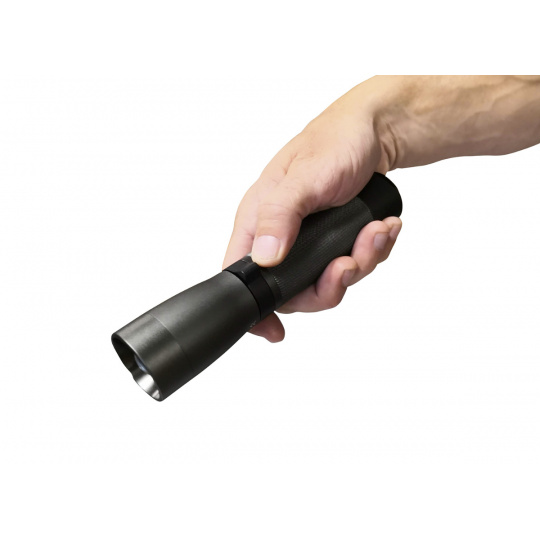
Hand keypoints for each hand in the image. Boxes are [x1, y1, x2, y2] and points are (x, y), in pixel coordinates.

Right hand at [222, 86, 401, 341]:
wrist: (377, 131)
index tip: (274, 331)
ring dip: (358, 263)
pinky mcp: (336, 240)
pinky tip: (380, 228)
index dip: (256, 310)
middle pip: (294, 291)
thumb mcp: (304, 178)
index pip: (241, 276)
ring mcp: (310, 241)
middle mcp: (281, 235)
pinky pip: (353, 265)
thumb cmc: (334, 142)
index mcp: (258, 220)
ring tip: (374, 233)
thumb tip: (262, 257)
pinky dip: (372, 251)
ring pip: (328, 281)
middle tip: (348, 262)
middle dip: (328, 285)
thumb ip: (279, 216)